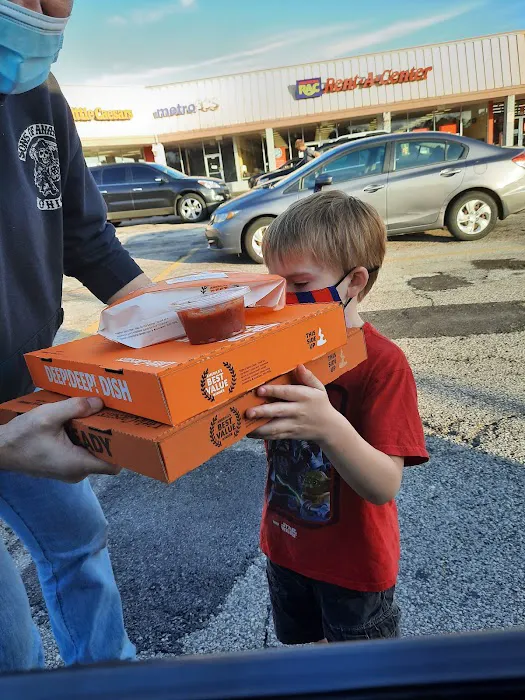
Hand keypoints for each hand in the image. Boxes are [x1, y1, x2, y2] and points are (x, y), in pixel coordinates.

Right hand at [0, 397, 120, 481]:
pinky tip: (77, 421)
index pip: (113, 465)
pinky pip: (81, 452)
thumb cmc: (21, 437)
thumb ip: (75, 407)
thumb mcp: (48, 416)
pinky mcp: (63, 465)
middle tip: (111, 415)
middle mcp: (77, 472)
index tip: (128, 431)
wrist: (0, 450)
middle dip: (109, 436)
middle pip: (105, 456)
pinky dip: (82, 438)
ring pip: (92, 452)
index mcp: (77, 464)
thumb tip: (99, 402)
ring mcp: (70, 470)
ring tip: (93, 414)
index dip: (124, 450)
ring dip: (94, 435)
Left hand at [246, 365, 335, 441]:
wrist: (329, 428)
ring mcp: (294, 425)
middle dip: (263, 412)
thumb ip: (308, 377)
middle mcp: (298, 411)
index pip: (288, 393)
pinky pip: (275, 436)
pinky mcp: (290, 435)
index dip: (273, 391)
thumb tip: (299, 366)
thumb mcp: (319, 388)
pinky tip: (250, 433)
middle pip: (279, 411)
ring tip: (245, 426)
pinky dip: (262, 436)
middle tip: (248, 412)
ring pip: (275, 428)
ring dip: (259, 428)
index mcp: (305, 397)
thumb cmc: (320, 404)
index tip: (259, 390)